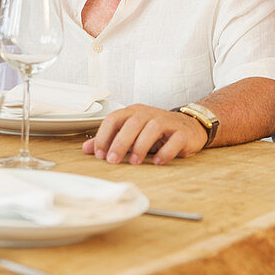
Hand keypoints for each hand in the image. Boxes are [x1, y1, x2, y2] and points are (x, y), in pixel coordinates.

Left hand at [82, 104, 207, 165]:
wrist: (188, 127)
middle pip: (132, 123)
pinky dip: (165, 152)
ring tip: (134, 162)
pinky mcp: (182, 132)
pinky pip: (174, 140)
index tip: (99, 154)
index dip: (104, 136)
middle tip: (113, 160)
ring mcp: (166, 121)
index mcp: (133, 112)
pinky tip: (157, 162)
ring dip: (141, 146)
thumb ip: (109, 140)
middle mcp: (148, 114)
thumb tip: (87, 149)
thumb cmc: (155, 132)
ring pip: (152, 128)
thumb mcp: (130, 134)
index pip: (114, 119)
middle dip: (120, 142)